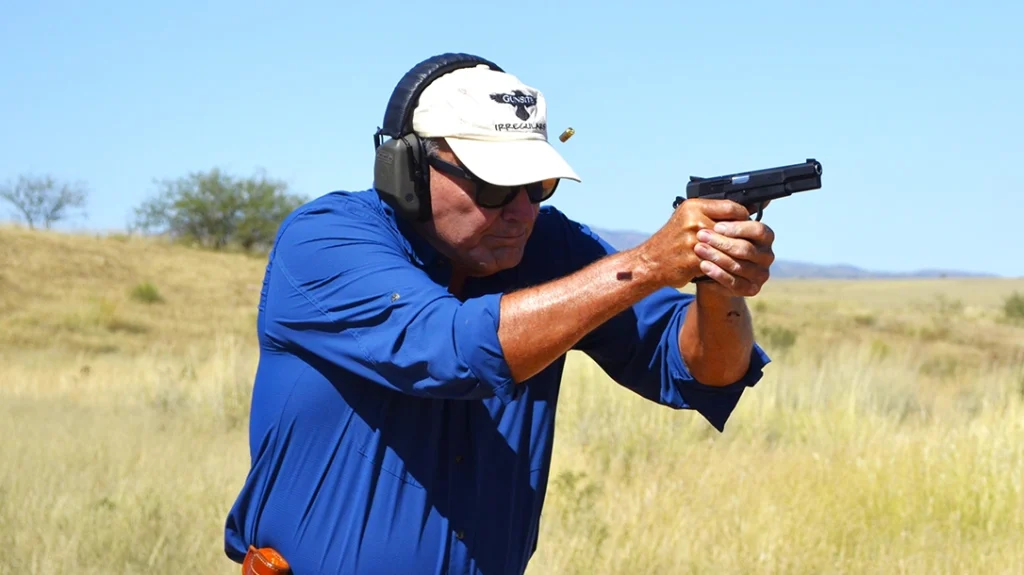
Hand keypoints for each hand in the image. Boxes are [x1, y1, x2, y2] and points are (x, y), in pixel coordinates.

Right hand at [640, 198, 754, 288]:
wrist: (652, 261)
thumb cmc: (673, 238)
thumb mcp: (688, 217)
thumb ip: (713, 212)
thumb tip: (746, 208)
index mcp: (694, 207)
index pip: (731, 207)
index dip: (744, 216)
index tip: (748, 223)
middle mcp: (693, 222)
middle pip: (733, 229)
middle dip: (743, 237)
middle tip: (750, 242)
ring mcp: (693, 242)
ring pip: (728, 248)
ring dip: (738, 254)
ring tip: (743, 256)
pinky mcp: (694, 261)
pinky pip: (719, 263)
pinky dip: (726, 267)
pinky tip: (730, 268)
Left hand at [693, 216, 774, 296]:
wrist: (713, 268)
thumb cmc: (719, 241)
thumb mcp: (723, 226)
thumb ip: (730, 213)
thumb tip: (748, 196)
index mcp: (765, 236)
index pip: (758, 230)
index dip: (737, 228)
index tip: (716, 226)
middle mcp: (767, 255)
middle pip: (746, 249)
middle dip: (721, 242)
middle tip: (701, 236)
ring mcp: (761, 274)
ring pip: (739, 266)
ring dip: (717, 257)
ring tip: (698, 250)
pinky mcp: (751, 288)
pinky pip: (735, 283)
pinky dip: (718, 275)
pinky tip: (704, 267)